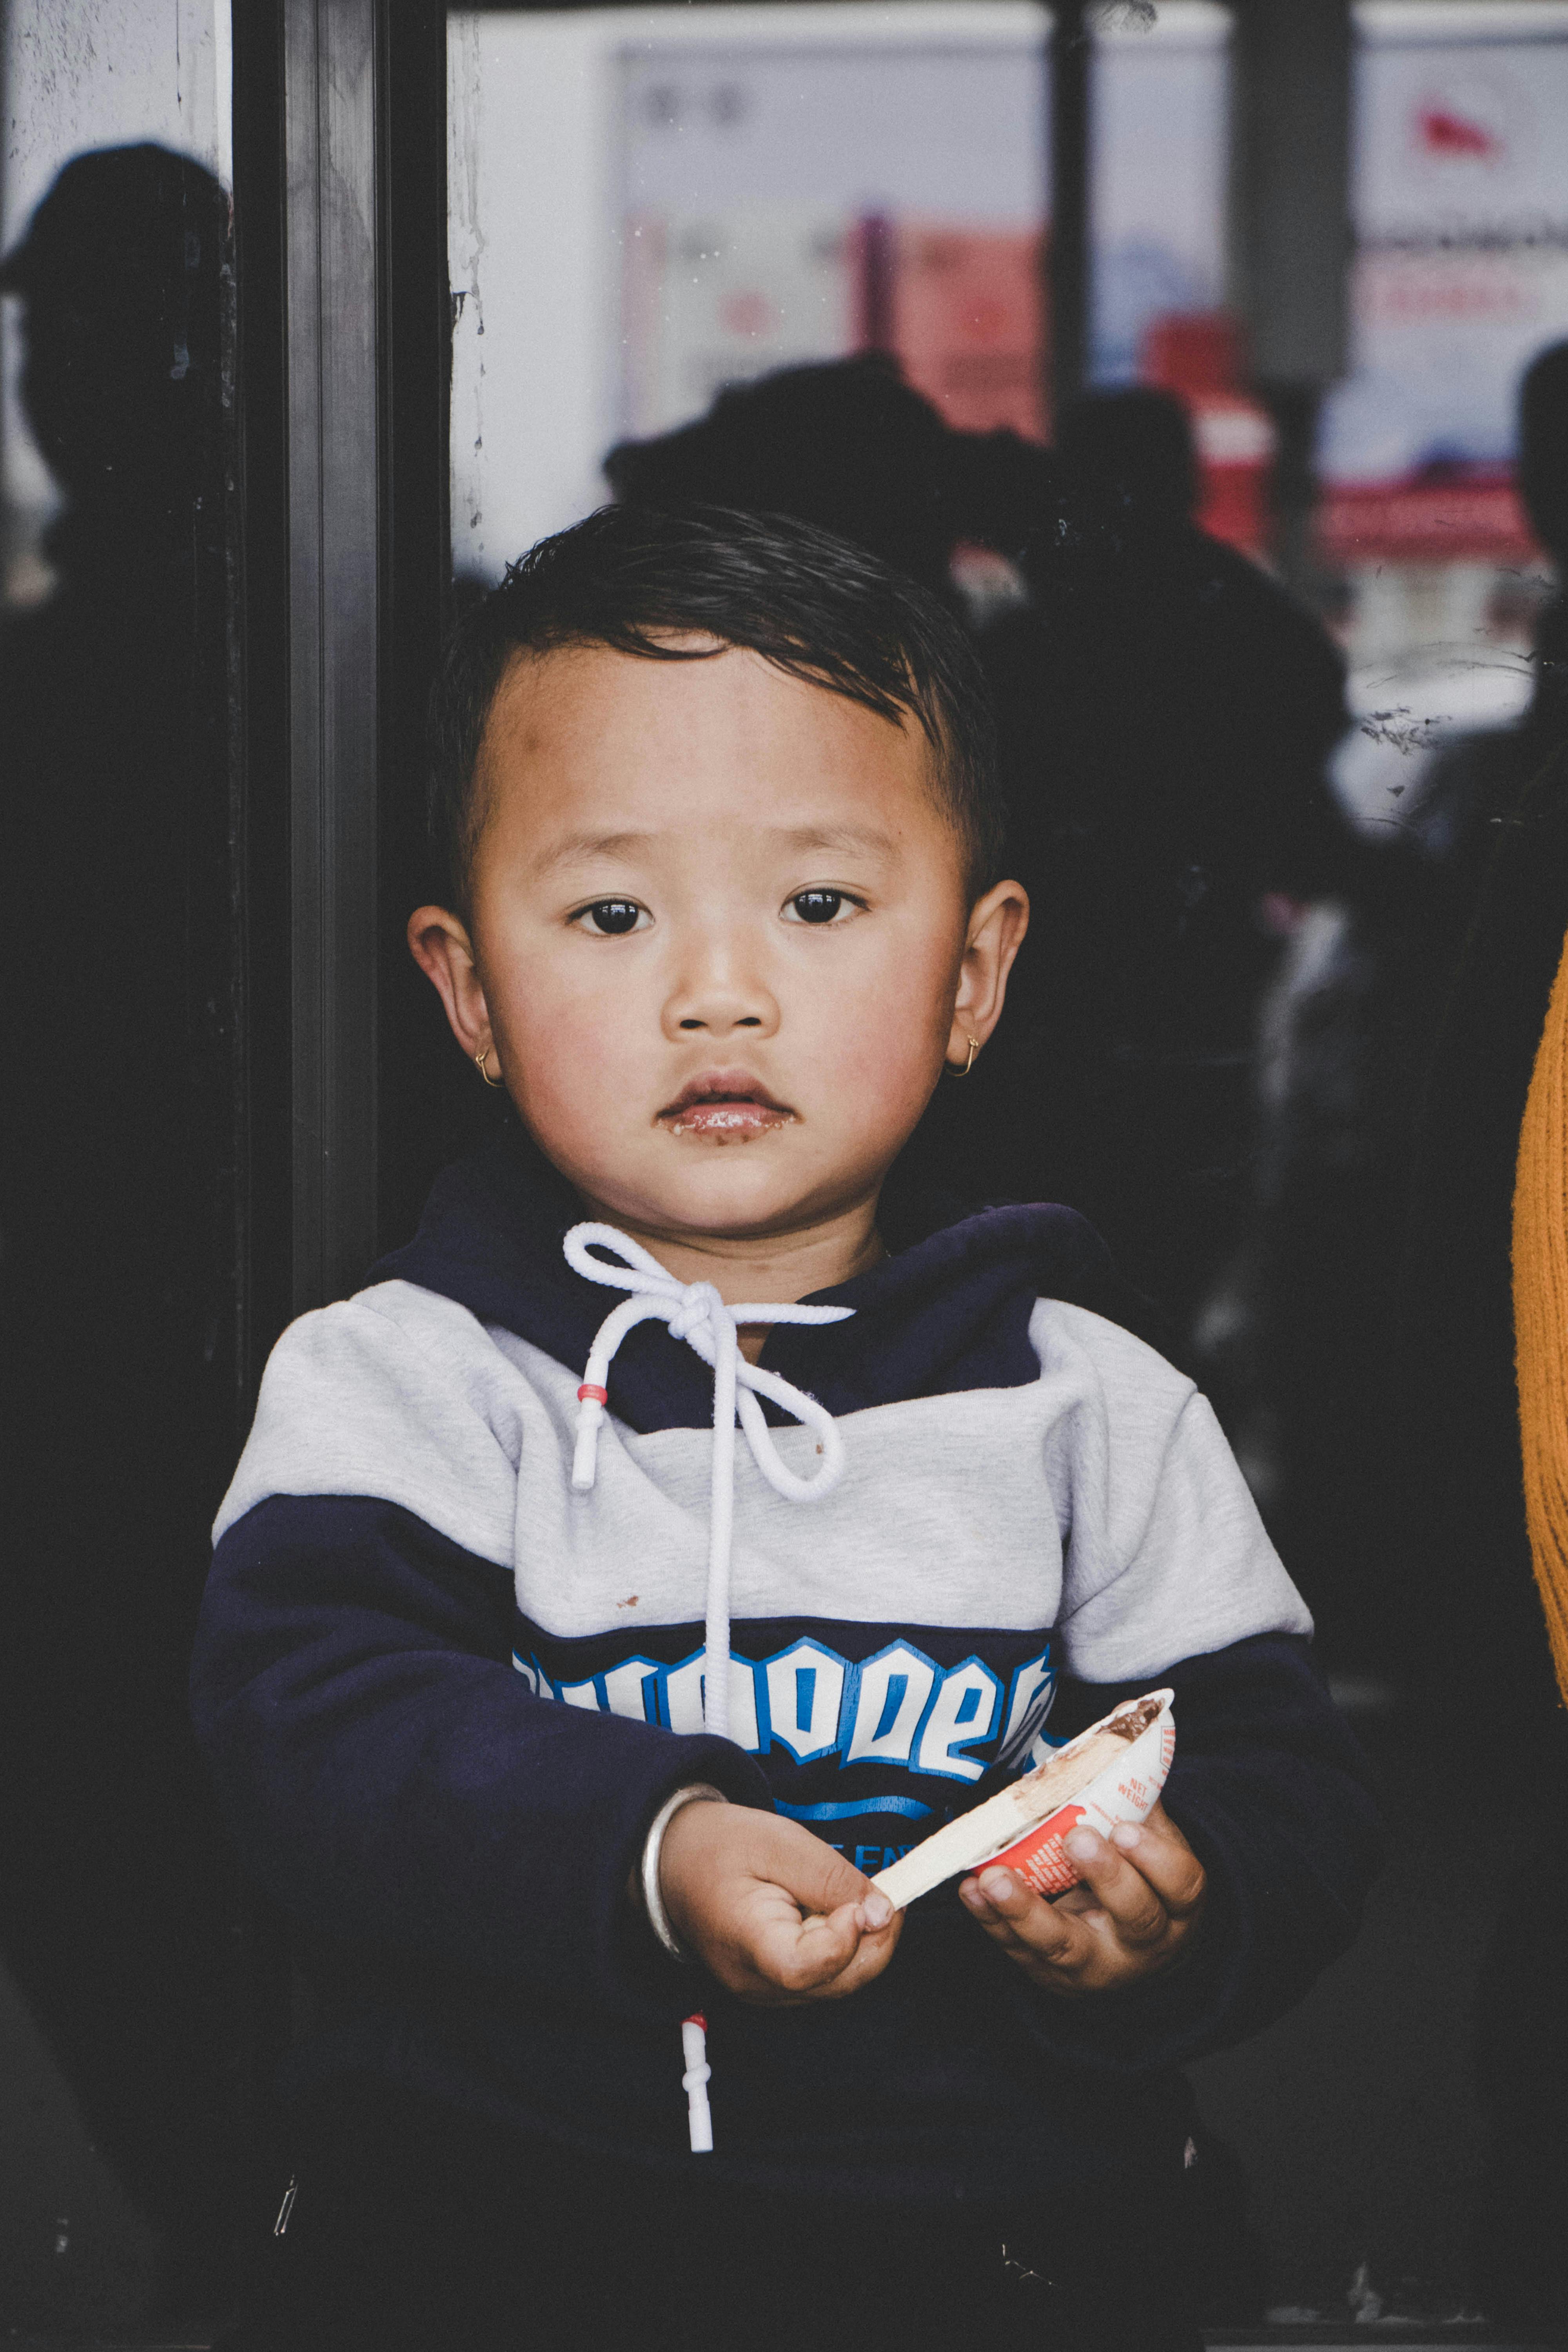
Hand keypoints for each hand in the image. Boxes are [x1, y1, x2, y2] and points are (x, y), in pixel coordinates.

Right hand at [658, 1801, 900, 2004]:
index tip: (859, 1902)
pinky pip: (827, 1979)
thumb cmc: (722, 1847)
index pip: (802, 1969)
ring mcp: (766, 1992)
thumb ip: (832, 1878)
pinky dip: (845, 1948)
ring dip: (862, 1942)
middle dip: (874, 1938)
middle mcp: (756, 1983)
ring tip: (847, 1896)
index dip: (843, 1940)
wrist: (677, 1864)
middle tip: (882, 1892)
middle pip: (836, 1982)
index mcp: (745, 1943)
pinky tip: (832, 1914)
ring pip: (839, 1984)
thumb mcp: (779, 1842)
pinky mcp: (776, 1988)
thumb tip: (883, 1912)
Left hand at [957, 1801, 1205, 1996]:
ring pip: (1065, 1946)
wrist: (1127, 1945)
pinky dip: (992, 1921)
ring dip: (1027, 1910)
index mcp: (1176, 1904)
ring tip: (995, 1877)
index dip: (1154, 1857)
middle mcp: (1144, 1943)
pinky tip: (972, 1891)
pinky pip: (1018, 1951)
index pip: (1179, 1884)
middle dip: (1105, 1876)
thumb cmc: (1136, 1874)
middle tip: (1074, 1838)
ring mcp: (1095, 1965)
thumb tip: (1123, 1711)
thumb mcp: (1147, 1833)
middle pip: (1134, 1916)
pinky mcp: (1051, 1975)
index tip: (1124, 1827)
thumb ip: (1133, 1781)